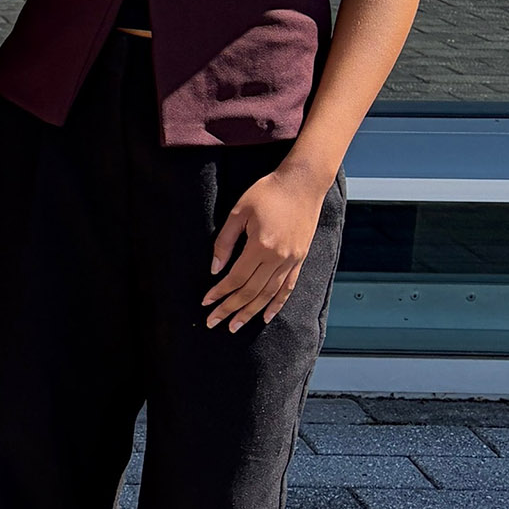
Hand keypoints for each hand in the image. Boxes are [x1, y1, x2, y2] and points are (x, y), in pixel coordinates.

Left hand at [202, 166, 327, 332]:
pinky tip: (266, 316)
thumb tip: (215, 269)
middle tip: (214, 323)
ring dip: (251, 312)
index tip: (206, 303)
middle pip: (251, 292)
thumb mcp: (238, 212)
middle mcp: (278, 257)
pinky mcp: (300, 258)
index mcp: (260, 246)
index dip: (219, 293)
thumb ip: (224, 242)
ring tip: (236, 326)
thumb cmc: (267, 192)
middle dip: (231, 309)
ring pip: (269, 294)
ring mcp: (292, 260)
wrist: (302, 183)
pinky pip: (288, 287)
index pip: (235, 278)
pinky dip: (277, 304)